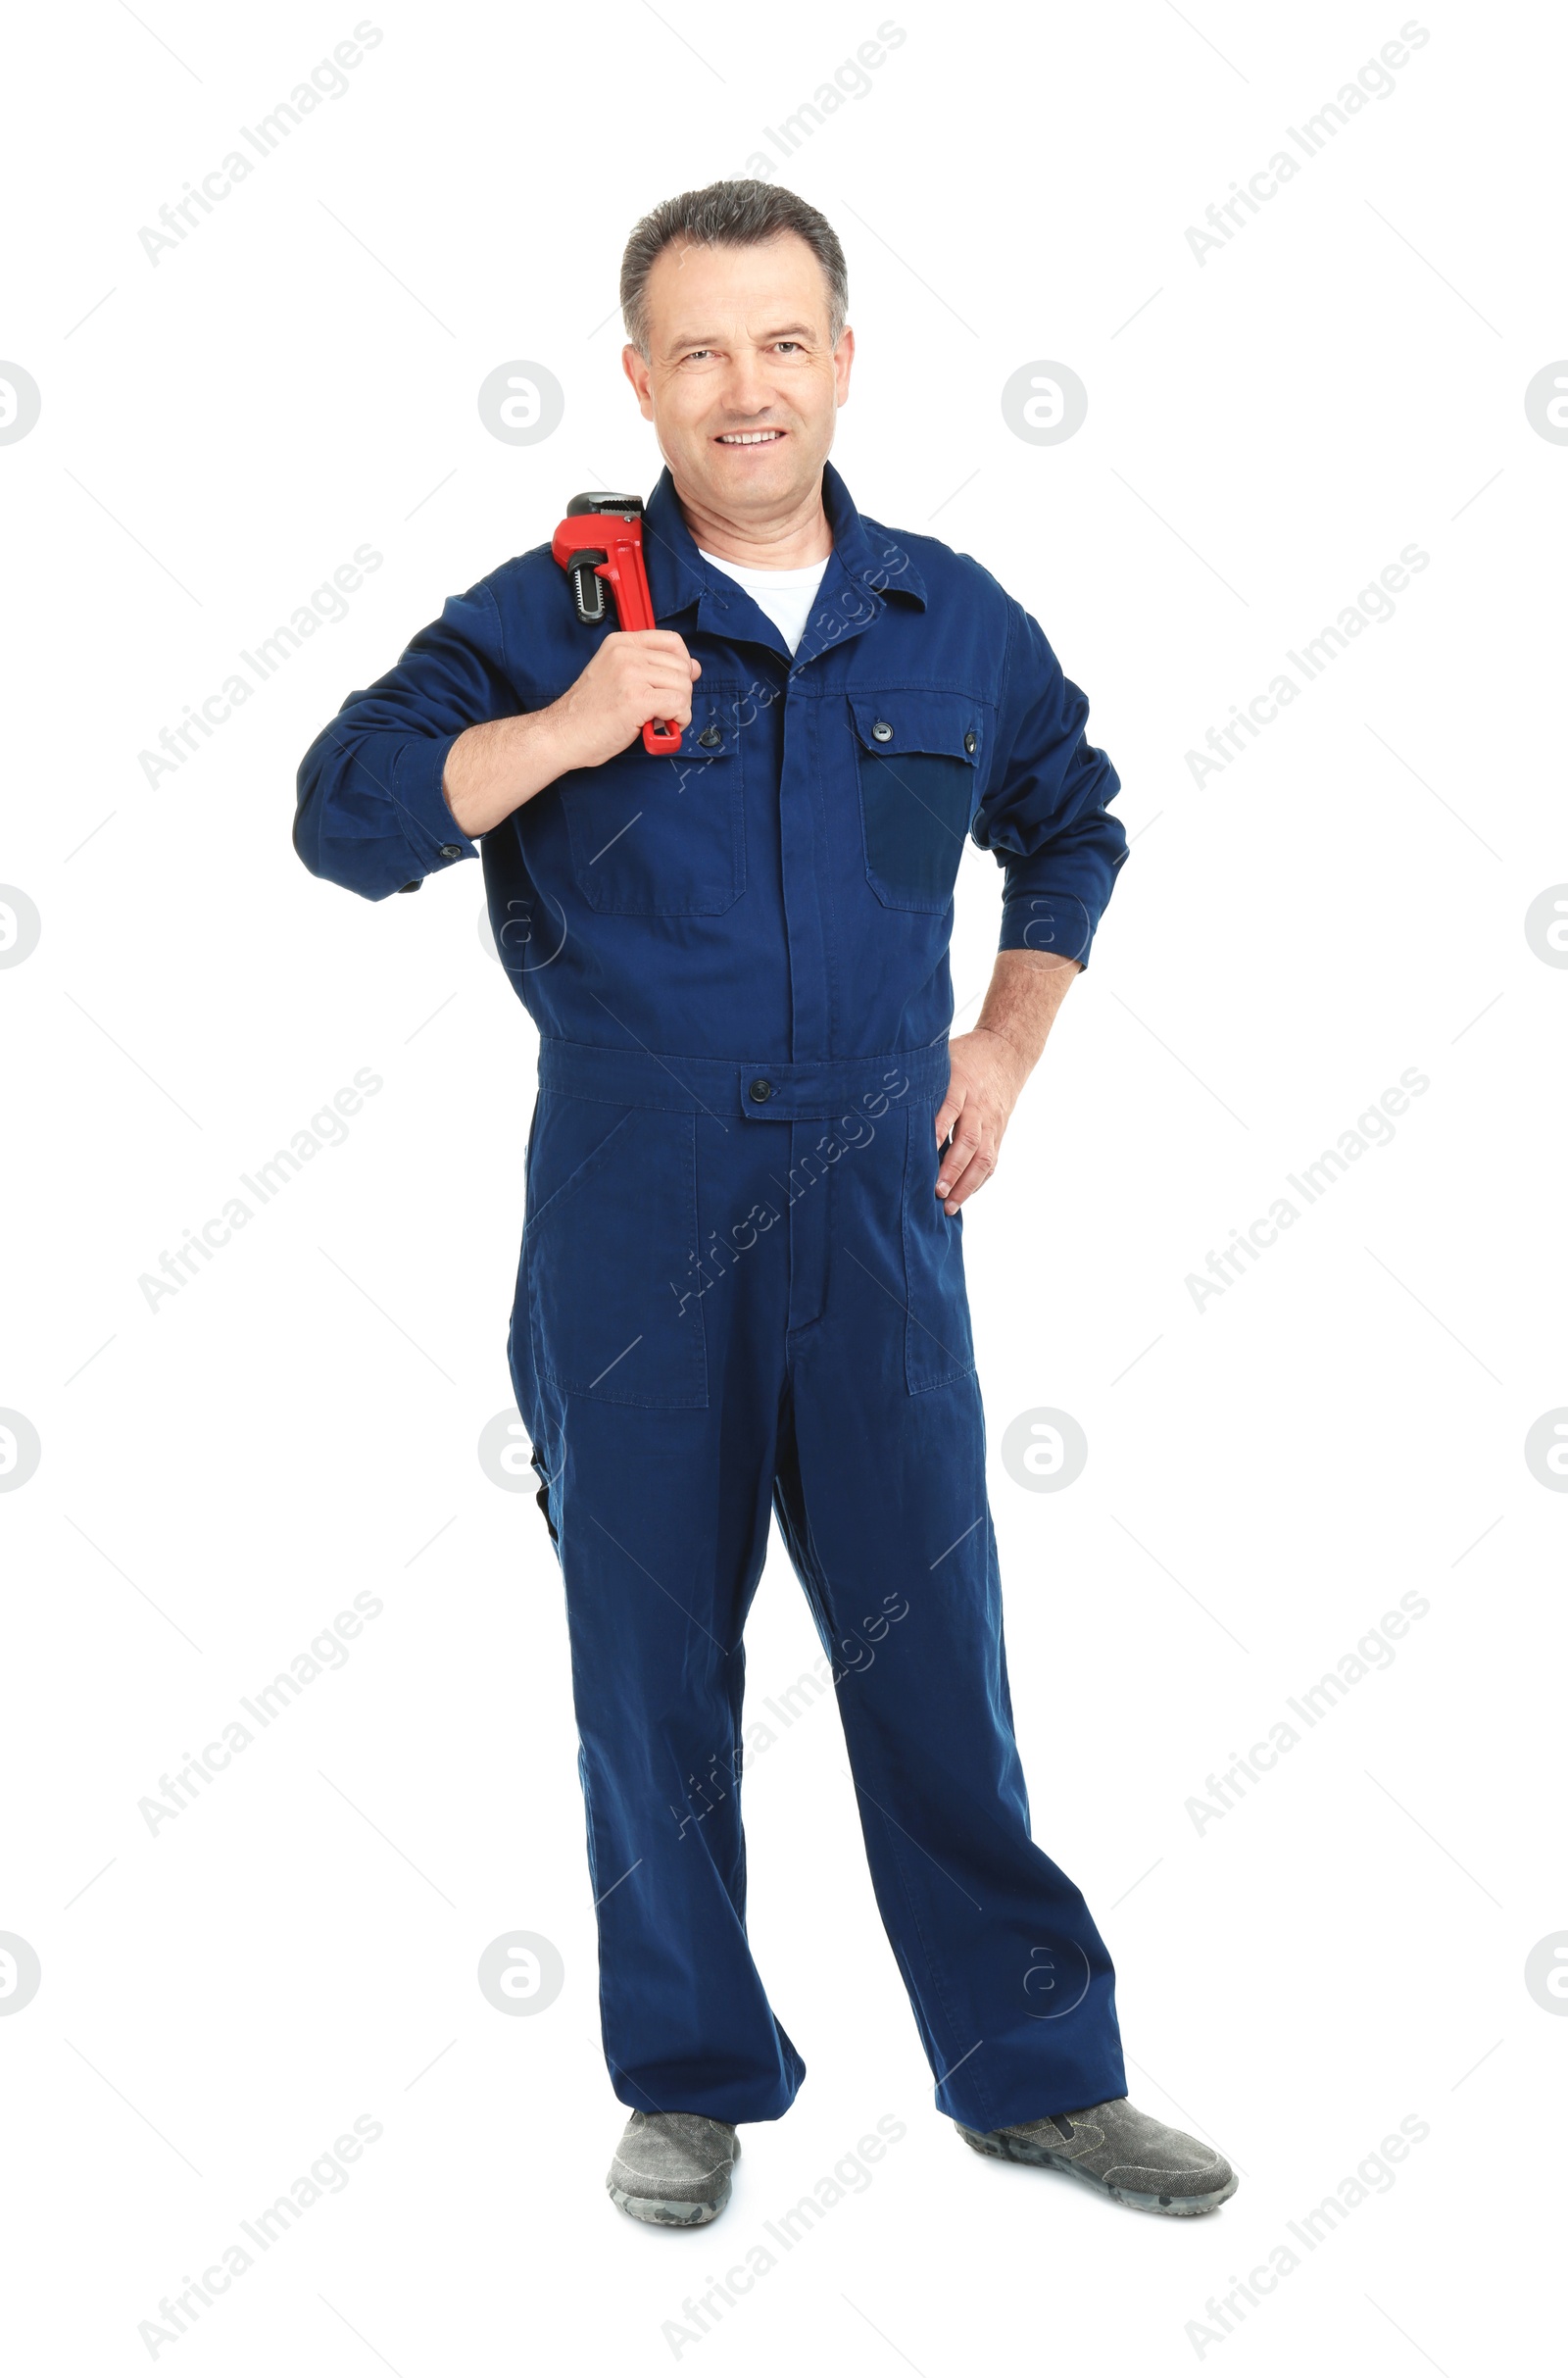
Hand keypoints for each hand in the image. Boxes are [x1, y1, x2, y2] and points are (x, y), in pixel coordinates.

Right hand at [545, 630, 701, 769]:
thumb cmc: (588, 712)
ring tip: (659, 718)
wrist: (562, 734)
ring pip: (684, 686)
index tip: (674, 684)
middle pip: (682, 667)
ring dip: (680, 708)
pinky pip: (678, 705)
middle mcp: (626, 654)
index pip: (672, 641)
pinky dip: (678, 720)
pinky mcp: (636, 699)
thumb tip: (694, 667)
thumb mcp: (618, 676)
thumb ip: (651, 668)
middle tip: (662, 709)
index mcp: (621, 643)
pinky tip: (661, 726)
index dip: (682, 665)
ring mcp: (631, 675)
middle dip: (681, 692)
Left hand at [933, 1027, 1030, 1212]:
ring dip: (966, 1184)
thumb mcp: (941, 1060)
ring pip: (984, 1157)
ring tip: (949, 1206)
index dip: (938, 1129)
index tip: (924, 1150)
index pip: (949, 1108)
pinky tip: (962, 1197)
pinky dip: (978, 1181)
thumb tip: (882, 1097)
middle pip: (969, 1140)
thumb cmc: (963, 1059)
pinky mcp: (998, 1134)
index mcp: (961, 1084)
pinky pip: (991, 1161)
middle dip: (952, 1168)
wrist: (1005, 1053)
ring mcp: (991, 1123)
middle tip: (936, 1191)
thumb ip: (920, 1079)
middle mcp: (978, 1107)